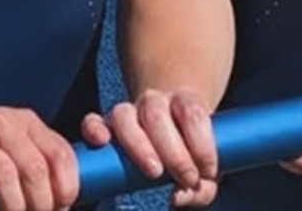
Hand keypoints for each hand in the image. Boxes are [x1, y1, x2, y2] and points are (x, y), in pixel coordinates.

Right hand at [0, 104, 78, 210]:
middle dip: (40, 204)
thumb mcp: (11, 143)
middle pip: (34, 168)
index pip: (60, 153)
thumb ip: (37, 162)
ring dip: (12, 207)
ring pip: (4, 175)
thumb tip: (65, 203)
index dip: (66, 187)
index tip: (62, 207)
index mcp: (25, 121)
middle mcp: (1, 121)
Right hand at [81, 88, 219, 206]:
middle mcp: (154, 102)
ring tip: (155, 171)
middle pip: (157, 116)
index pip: (192, 114)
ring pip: (124, 115)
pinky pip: (93, 121)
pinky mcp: (107, 125)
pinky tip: (102, 142)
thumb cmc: (190, 150)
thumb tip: (177, 198)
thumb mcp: (204, 166)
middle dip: (174, 153)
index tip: (208, 172)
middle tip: (186, 178)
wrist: (171, 123)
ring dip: (138, 146)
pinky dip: (94, 130)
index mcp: (184, 103)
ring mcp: (129, 111)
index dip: (202, 144)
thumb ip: (201, 189)